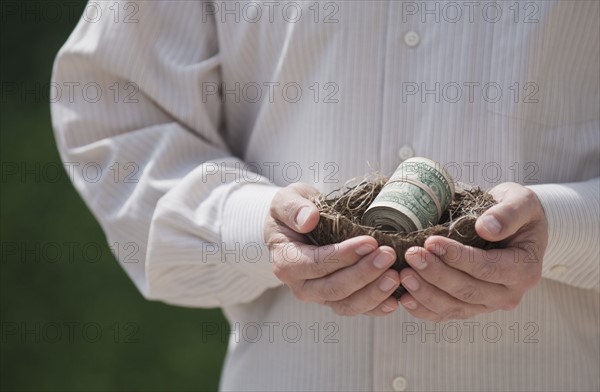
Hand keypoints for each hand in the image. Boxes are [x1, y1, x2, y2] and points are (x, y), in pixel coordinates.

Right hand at [265, 183, 400, 315]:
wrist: (296, 225)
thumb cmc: (292, 212)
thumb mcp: (285, 199)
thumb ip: (293, 208)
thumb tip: (309, 219)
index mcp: (285, 262)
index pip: (316, 264)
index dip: (343, 256)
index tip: (370, 241)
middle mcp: (301, 286)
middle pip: (334, 289)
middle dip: (364, 274)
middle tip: (388, 255)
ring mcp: (320, 296)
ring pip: (347, 304)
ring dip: (374, 293)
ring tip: (396, 275)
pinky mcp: (337, 299)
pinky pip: (357, 309)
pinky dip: (377, 307)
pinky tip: (397, 298)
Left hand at [398, 182, 547, 320]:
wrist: (516, 227)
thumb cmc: (518, 212)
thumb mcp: (522, 202)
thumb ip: (509, 213)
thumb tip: (487, 228)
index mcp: (524, 270)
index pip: (488, 269)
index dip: (458, 257)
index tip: (432, 242)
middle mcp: (508, 294)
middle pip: (467, 291)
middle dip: (436, 274)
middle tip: (412, 255)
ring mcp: (488, 304)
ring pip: (454, 306)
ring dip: (425, 293)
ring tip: (403, 274)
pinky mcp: (470, 307)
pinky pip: (445, 314)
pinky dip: (423, 308)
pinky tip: (404, 297)